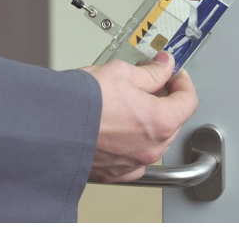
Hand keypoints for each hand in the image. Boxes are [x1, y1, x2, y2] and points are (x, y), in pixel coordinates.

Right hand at [81, 52, 197, 182]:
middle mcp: (151, 148)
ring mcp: (133, 164)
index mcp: (160, 122)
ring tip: (128, 103)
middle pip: (173, 121)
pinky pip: (134, 158)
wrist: (49, 125)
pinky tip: (118, 127)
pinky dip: (132, 143)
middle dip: (166, 100)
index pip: (188, 100)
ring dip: (149, 122)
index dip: (183, 82)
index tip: (175, 74)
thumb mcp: (123, 72)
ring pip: (154, 140)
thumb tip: (164, 66)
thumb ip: (151, 72)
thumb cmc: (82, 101)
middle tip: (150, 82)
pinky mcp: (114, 172)